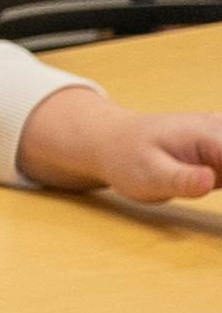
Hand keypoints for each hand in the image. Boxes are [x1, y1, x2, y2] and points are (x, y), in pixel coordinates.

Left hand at [19, 86, 221, 202]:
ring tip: (195, 180)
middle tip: (203, 183)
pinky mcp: (217, 146)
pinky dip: (221, 171)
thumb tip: (208, 180)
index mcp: (212, 136)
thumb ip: (183, 180)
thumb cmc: (122, 158)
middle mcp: (220, 129)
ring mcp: (219, 135)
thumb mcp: (150, 177)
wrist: (103, 141)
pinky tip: (202, 180)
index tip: (212, 182)